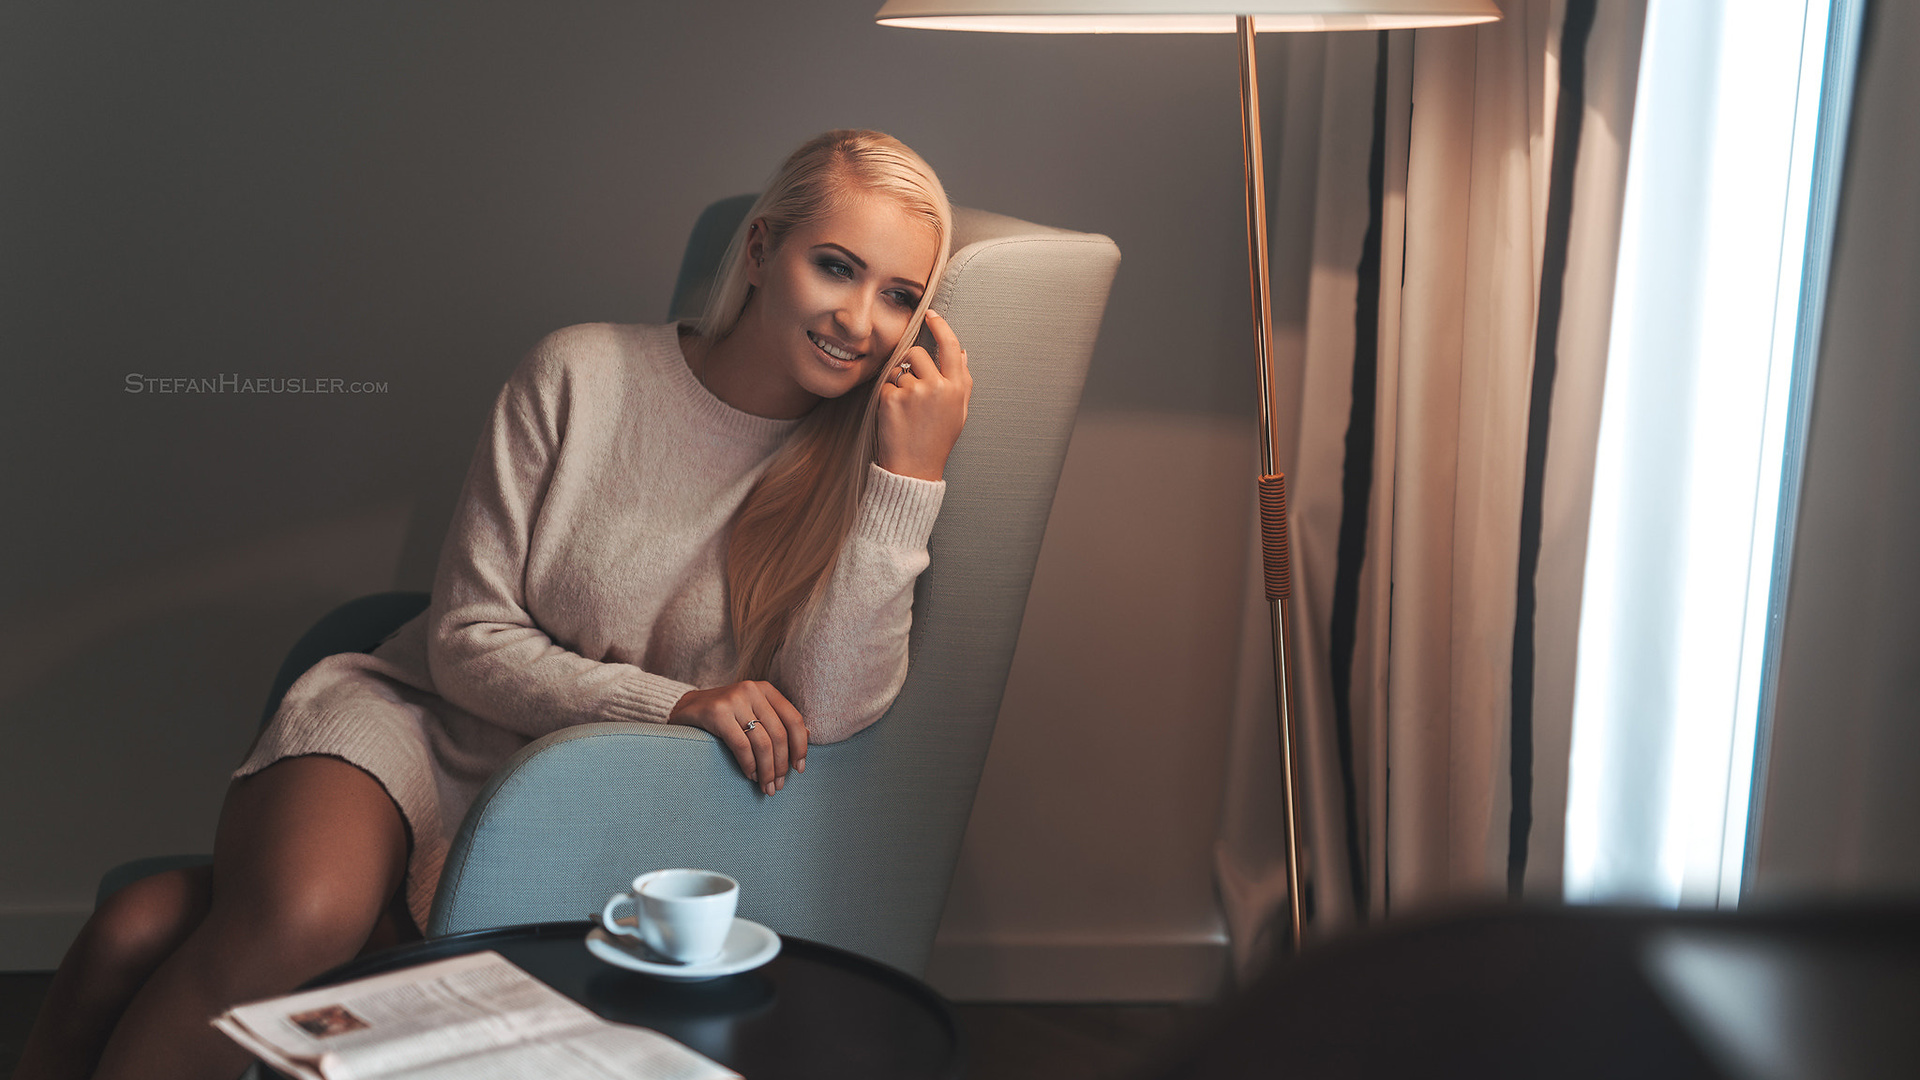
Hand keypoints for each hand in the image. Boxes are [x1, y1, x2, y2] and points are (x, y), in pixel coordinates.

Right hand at [667, 681, 807, 794]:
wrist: (685, 708)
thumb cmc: (725, 715)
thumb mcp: (753, 711)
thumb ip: (776, 720)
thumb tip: (808, 735)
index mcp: (766, 689)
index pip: (793, 719)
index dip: (800, 747)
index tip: (799, 769)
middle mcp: (752, 690)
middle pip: (778, 735)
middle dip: (781, 765)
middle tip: (778, 785)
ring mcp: (734, 700)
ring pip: (762, 743)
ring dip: (766, 770)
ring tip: (766, 786)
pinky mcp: (716, 713)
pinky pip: (741, 746)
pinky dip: (749, 765)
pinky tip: (750, 775)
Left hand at [876, 309, 971, 481]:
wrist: (914, 468)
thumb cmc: (937, 440)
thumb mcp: (958, 411)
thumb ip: (961, 380)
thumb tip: (962, 353)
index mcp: (957, 387)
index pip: (951, 345)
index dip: (940, 326)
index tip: (930, 315)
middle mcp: (939, 386)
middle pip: (917, 353)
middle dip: (910, 364)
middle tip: (911, 388)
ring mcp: (915, 392)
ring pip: (899, 369)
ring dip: (898, 383)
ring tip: (905, 409)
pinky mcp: (892, 398)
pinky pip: (886, 384)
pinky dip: (887, 397)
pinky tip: (895, 416)